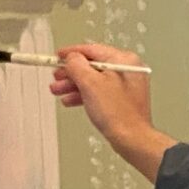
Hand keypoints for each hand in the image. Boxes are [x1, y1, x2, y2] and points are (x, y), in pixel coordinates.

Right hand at [50, 43, 172, 182]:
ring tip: (58, 90)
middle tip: (56, 76)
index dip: (71, 53)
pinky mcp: (121, 98)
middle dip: (70, 72)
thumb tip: (71, 58)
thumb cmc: (118, 113)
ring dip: (73, 84)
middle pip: (92, 65)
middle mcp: (127, 69)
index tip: (58, 56)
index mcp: (123, 60)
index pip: (92, 49)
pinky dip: (84, 94)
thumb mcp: (90, 83)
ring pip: (93, 79)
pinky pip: (99, 90)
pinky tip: (70, 100)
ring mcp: (125, 85)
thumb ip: (77, 66)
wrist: (131, 139)